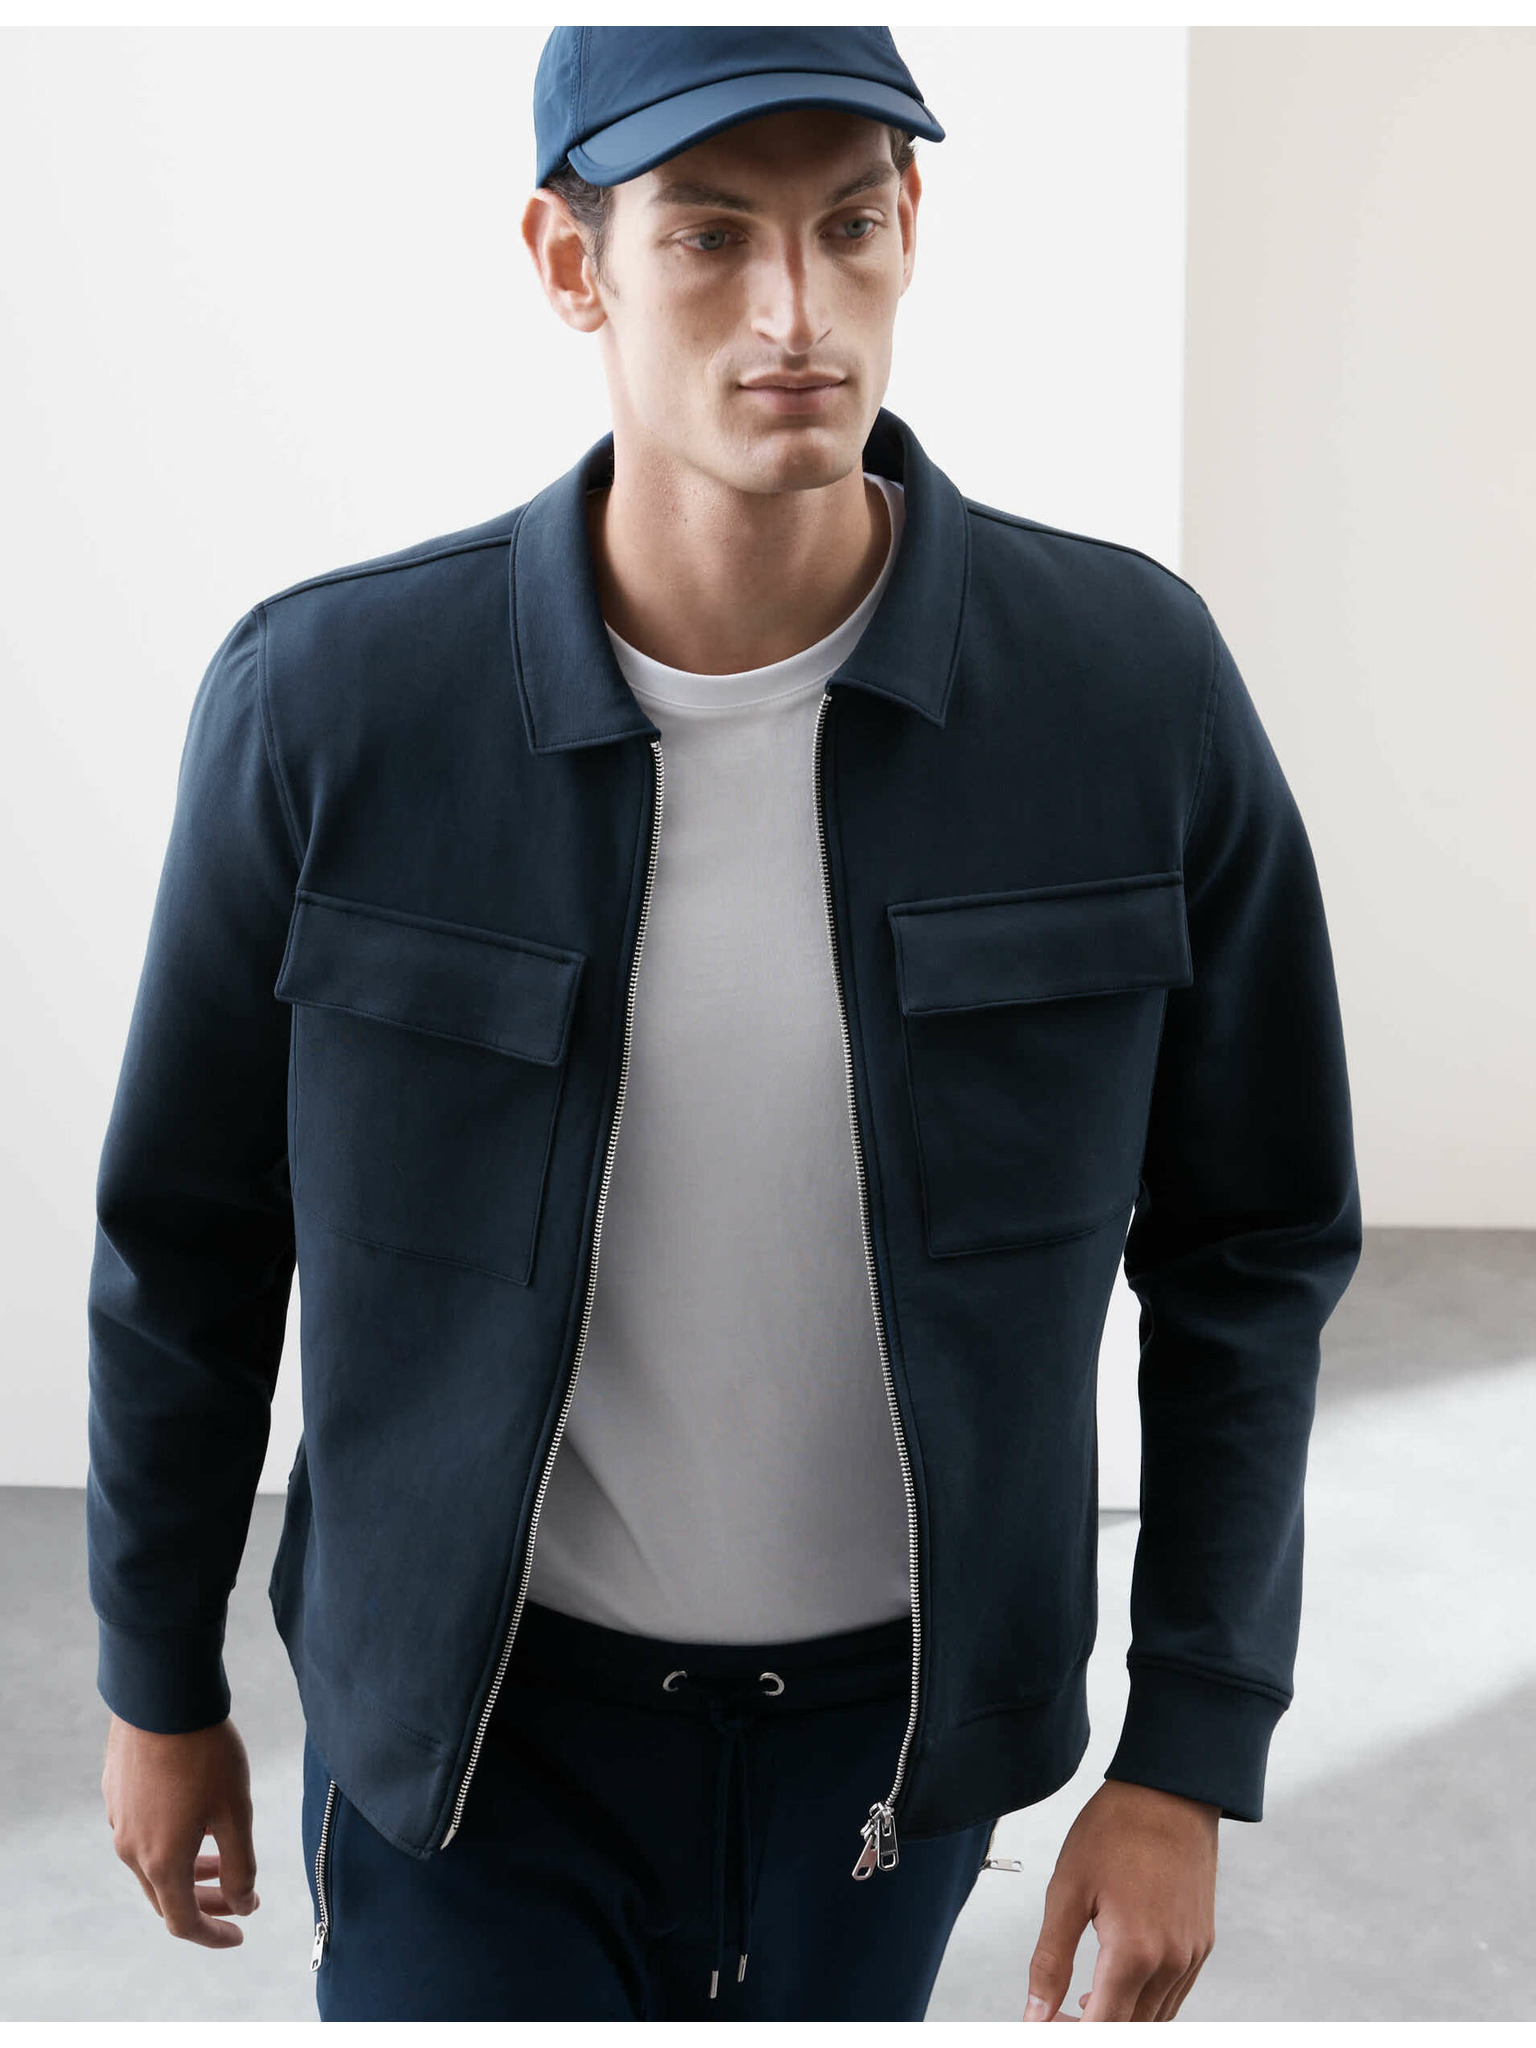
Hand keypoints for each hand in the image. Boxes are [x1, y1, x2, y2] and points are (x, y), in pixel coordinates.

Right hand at [101, 1712, 260, 1947]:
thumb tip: (243, 1903)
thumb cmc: (205, 1752)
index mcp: (160, 1861)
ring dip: (191, 1872)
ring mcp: (119, 1821)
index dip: (213, 1935)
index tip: (239, 1934)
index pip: (183, 1922)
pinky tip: (198, 1822)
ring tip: (224, 1861)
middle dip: (207, 1903)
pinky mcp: (117, 1794)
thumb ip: (241, 1865)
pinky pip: (144, 1836)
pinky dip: (174, 1845)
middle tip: (242, 1898)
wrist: (161, 1696)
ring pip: (154, 1865)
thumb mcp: (235, 1810)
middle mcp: (131, 1849)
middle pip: (167, 1897)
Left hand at [1021, 1778, 1217, 2020]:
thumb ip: (1050, 1959)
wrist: (1170, 1791)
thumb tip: (1035, 2012)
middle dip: (1090, 2029)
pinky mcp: (1201, 1944)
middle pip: (1131, 2030)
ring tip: (1076, 2004)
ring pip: (1155, 2019)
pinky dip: (1143, 2004)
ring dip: (1118, 2020)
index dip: (1070, 2034)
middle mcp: (1170, 1962)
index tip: (1043, 2027)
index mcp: (1134, 1951)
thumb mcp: (1067, 1889)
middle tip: (1053, 2016)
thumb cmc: (1116, 1830)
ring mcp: (1191, 1955)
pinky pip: (1173, 1996)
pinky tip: (1115, 1984)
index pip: (1102, 2028)